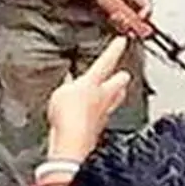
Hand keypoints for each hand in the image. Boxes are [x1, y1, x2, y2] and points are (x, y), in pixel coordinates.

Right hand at [46, 37, 132, 161]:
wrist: (71, 144)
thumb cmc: (68, 117)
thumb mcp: (62, 92)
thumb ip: (68, 85)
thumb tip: (68, 80)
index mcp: (95, 83)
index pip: (107, 61)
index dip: (115, 50)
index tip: (122, 41)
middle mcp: (104, 98)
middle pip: (120, 83)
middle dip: (121, 77)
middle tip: (122, 73)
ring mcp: (104, 114)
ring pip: (116, 100)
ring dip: (116, 94)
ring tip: (117, 91)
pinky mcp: (99, 129)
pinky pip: (104, 115)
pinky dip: (102, 112)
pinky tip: (96, 114)